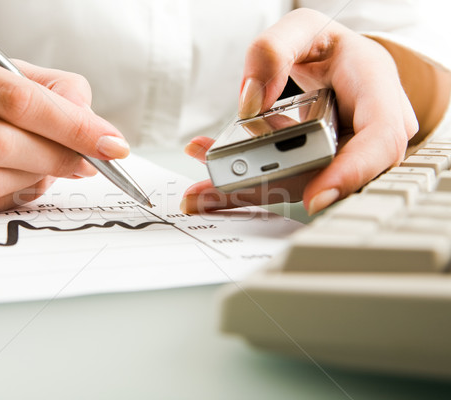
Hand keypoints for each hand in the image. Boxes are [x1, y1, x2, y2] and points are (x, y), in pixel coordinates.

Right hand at [0, 39, 128, 211]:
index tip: (112, 145)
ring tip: (48, 168)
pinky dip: (10, 197)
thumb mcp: (5, 73)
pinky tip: (16, 180)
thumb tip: (96, 136)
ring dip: (35, 180)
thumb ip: (57, 93)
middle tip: (89, 164)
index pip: (14, 98)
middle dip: (57, 158)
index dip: (70, 126)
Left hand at [181, 8, 417, 214]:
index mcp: (376, 92)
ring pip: (306, 187)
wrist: (339, 64)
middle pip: (335, 178)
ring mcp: (349, 158)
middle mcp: (369, 134)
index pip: (380, 142)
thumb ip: (273, 52)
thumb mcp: (303, 29)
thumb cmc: (330, 49)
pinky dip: (251, 188)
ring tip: (204, 193)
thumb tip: (250, 101)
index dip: (351, 173)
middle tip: (226, 189)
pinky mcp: (323, 171)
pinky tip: (211, 190)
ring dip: (253, 193)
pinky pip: (291, 185)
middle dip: (278, 190)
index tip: (314, 196)